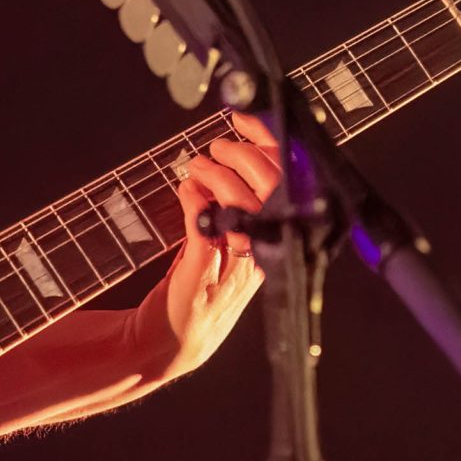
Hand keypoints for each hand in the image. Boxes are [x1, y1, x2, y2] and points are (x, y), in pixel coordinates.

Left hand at [132, 112, 281, 382]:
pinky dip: (196, 202)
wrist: (171, 341)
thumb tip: (233, 154)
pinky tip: (187, 190)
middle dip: (242, 156)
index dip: (270, 144)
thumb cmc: (202, 287)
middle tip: (216, 149)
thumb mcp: (227, 240)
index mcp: (278, 238)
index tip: (246, 119)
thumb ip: (234, 202)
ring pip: (246, 205)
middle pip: (273, 188)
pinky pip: (208, 229)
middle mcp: (265, 251)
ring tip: (197, 168)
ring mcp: (237, 265)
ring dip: (218, 176)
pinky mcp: (205, 274)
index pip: (289, 181)